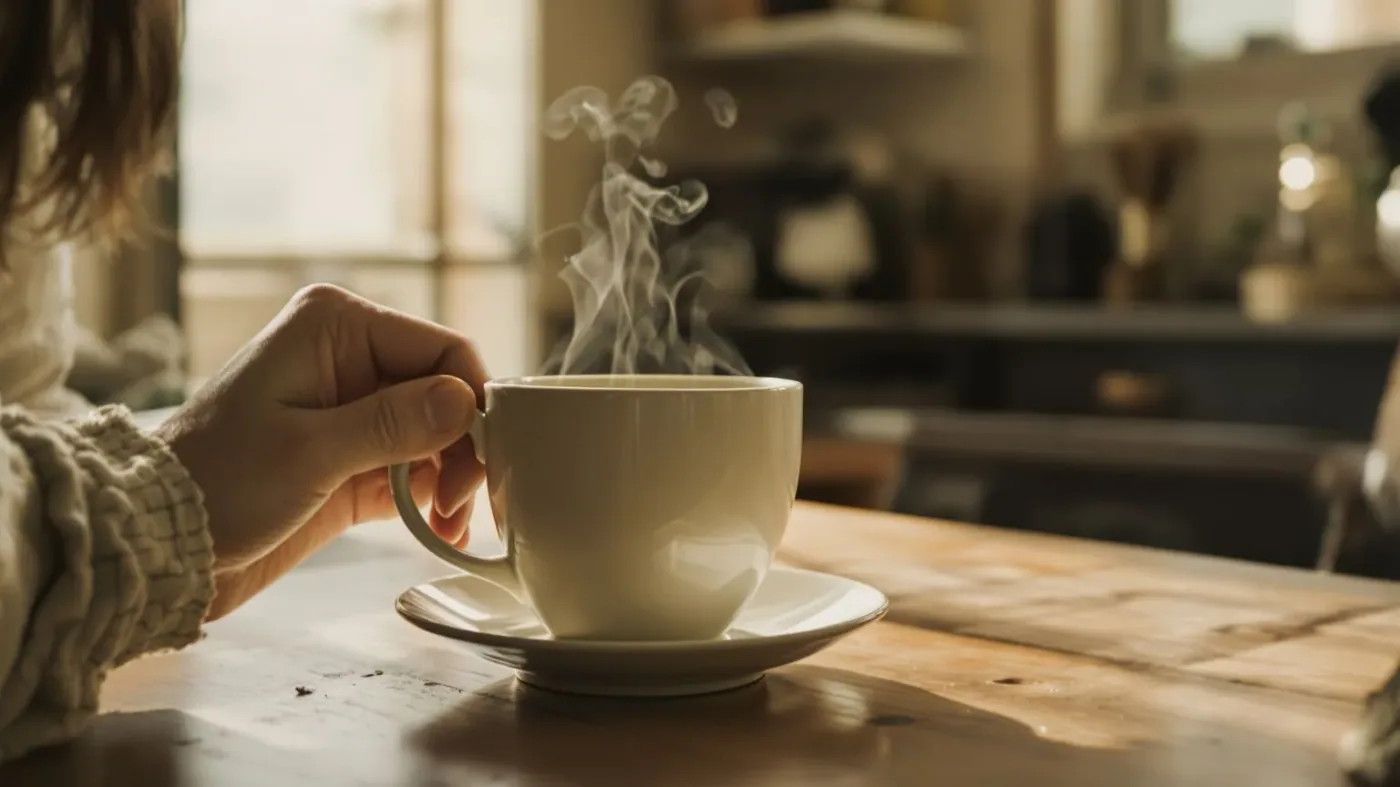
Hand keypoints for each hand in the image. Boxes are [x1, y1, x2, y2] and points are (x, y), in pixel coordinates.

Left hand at [157, 284, 486, 619]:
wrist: (164, 545)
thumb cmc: (217, 482)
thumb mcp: (309, 452)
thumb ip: (393, 424)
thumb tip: (466, 402)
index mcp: (336, 327)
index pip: (443, 349)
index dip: (472, 404)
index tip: (478, 463)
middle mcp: (350, 357)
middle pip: (448, 394)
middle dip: (464, 450)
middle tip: (461, 504)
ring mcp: (354, 410)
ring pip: (439, 435)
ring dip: (452, 481)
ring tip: (450, 525)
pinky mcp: (354, 459)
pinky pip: (415, 470)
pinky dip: (432, 500)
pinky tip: (439, 531)